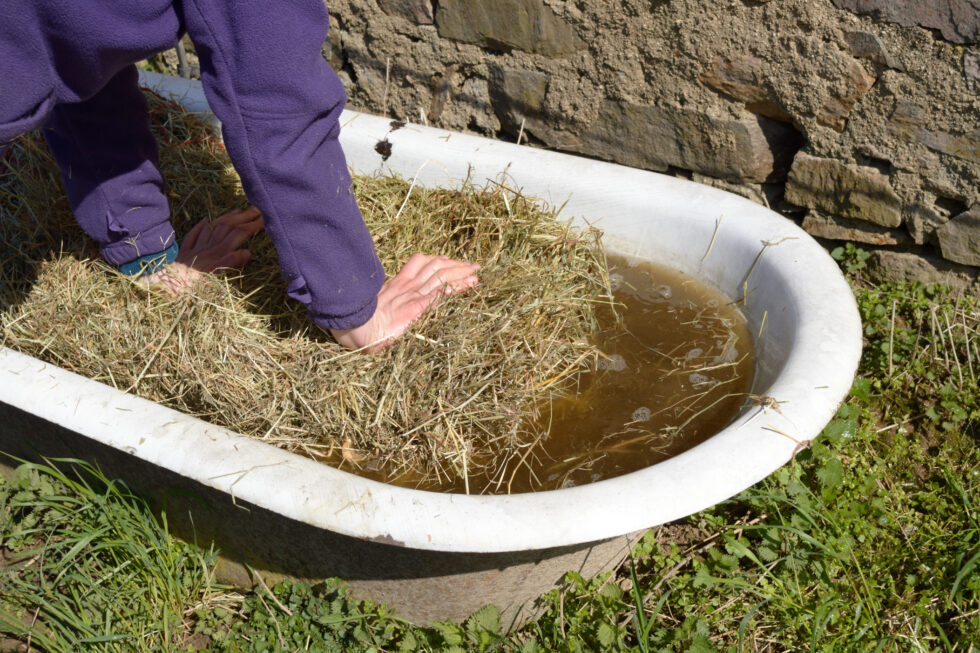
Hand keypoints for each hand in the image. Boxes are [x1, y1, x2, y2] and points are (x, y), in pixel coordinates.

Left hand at [142, 207, 263, 293]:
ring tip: (238, 211)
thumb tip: (248, 252)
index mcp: (215, 255)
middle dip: (243, 218)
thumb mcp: (211, 280)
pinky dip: (201, 226)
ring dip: (227, 218)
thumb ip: (229, 263)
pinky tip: (206, 220)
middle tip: (256, 210)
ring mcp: (194, 250)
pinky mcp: (183, 254)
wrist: (160, 288)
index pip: (238, 235)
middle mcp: (206, 249)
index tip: (265, 220)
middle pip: (226, 228)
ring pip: (212, 229)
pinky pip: (192, 236)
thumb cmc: (186, 289)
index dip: (252, 227)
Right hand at [330, 254, 479, 351]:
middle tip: (473, 265)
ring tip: (476, 273)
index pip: (422, 262)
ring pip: (441, 274)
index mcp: (397, 283)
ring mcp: (412, 295)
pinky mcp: (416, 307)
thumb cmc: (363, 325)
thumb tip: (396, 304)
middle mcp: (407, 285)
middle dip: (456, 264)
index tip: (454, 262)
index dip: (440, 259)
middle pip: (435, 265)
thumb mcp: (379, 308)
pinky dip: (458, 286)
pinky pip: (441, 292)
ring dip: (462, 272)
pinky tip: (470, 284)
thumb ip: (390, 302)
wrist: (356, 331)